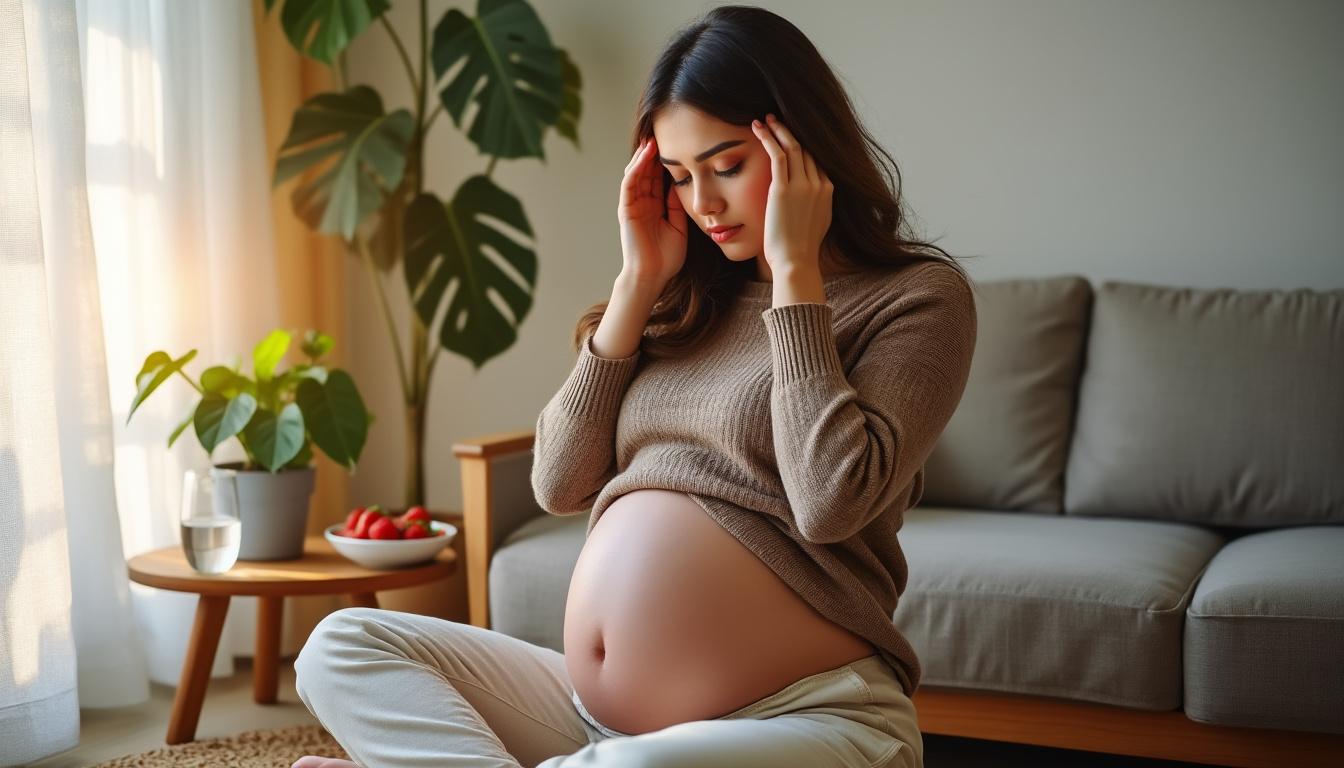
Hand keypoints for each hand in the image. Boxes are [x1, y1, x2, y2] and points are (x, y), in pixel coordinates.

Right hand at [617, 136, 688, 288]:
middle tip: (662, 133)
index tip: (677, 145)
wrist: (653, 276)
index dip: (666, 162)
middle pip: (647, 172)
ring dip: (643, 157)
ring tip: (652, 139)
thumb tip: (682, 183)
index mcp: (655, 207)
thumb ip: (677, 205)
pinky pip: (629, 185)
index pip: (659, 178)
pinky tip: (643, 157)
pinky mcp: (626, 210)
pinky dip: (635, 169)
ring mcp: (633, 205)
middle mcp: (643, 203)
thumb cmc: (667, 257)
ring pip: (636, 174)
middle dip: (653, 154)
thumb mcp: (678, 226)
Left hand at [751, 114, 832, 275]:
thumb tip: (807, 199)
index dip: (803, 144)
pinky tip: (759, 129)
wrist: (796, 262)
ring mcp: (803, 185)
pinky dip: (768, 139)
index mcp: (828, 190)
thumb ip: (815, 204)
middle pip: (806, 148)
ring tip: (766, 119)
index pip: (816, 159)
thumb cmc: (800, 248)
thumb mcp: (816, 222)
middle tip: (777, 119)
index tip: (790, 134)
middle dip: (791, 131)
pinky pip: (777, 155)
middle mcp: (819, 184)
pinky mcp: (783, 189)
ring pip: (793, 146)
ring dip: (779, 129)